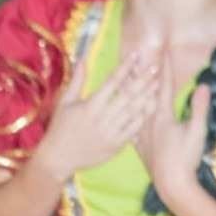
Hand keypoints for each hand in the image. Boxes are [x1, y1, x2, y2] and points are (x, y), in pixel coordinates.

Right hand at [36, 52, 157, 180]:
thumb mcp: (65, 103)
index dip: (125, 67)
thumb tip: (82, 58)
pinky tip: (152, 106)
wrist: (57, 159)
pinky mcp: (116, 145)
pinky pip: (134, 128)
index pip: (111, 82)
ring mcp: (110, 132)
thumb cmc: (60, 128)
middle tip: (155, 68)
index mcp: (89, 106)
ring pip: (133, 111)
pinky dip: (143, 117)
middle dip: (142, 80)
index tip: (136, 55)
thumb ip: (77, 81)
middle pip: (127, 95)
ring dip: (147, 96)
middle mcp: (102, 118)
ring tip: (158, 84)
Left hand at [136, 51, 209, 207]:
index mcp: (162, 117)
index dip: (164, 70)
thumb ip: (199, 108)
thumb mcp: (197, 131)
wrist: (172, 185)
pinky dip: (129, 114)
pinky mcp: (140, 147)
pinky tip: (124, 113)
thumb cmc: (186, 158)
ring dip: (133, 93)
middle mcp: (148, 123)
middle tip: (139, 59)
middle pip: (144, 95)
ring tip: (128, 81)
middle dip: (143, 76)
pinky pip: (131, 125)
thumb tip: (203, 85)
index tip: (162, 52)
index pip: (163, 88)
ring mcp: (142, 136)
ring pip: (134, 109)